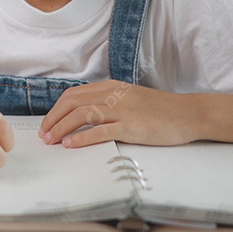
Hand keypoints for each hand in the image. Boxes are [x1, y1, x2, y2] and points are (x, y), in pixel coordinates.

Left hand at [39, 81, 193, 147]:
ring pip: (81, 114)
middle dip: (52, 119)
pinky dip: (81, 137)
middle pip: (72, 103)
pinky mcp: (131, 126)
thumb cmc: (161, 110)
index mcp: (111, 87)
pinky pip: (99, 131)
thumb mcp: (129, 98)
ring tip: (51, 141)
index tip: (47, 123)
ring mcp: (122, 110)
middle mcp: (113, 95)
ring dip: (61, 128)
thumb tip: (82, 115)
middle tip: (43, 134)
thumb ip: (108, 102)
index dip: (56, 110)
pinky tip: (70, 144)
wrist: (189, 113)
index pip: (73, 95)